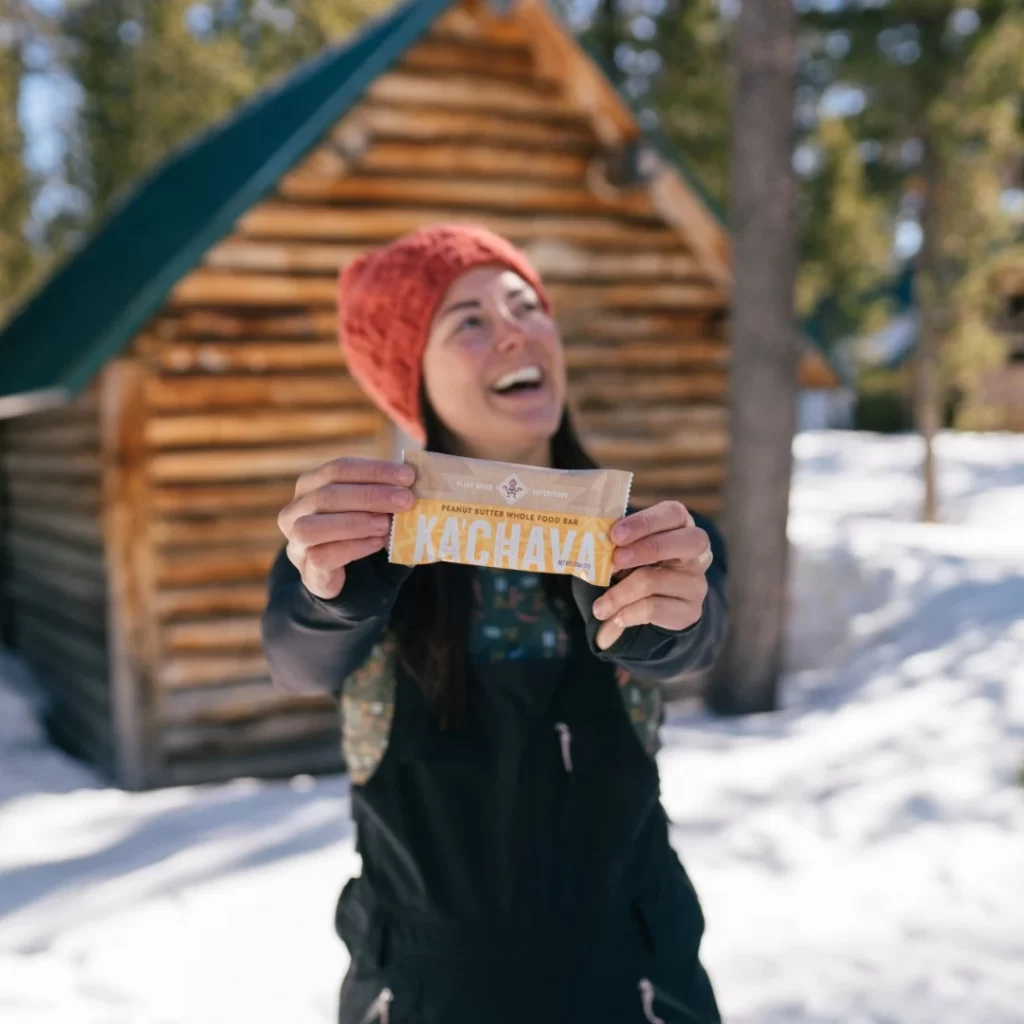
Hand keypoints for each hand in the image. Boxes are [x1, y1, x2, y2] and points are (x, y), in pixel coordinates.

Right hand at [277, 457, 414, 598]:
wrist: (346, 575)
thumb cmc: (359, 528)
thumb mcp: (370, 506)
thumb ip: (386, 493)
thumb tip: (417, 482)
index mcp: (311, 484)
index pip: (338, 468)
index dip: (374, 470)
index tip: (408, 476)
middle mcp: (296, 509)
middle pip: (327, 495)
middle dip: (371, 496)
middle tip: (406, 500)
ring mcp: (296, 540)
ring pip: (313, 527)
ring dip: (355, 523)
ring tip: (387, 524)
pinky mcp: (306, 568)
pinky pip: (322, 556)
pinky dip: (353, 548)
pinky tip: (376, 543)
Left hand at [591, 501, 712, 650]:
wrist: (656, 605)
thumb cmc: (638, 564)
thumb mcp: (629, 548)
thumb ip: (618, 543)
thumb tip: (591, 545)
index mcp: (681, 526)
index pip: (674, 514)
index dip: (645, 522)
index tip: (615, 535)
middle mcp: (696, 552)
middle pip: (686, 542)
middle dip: (645, 549)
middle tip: (614, 561)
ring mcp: (696, 582)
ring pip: (655, 580)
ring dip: (619, 594)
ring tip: (599, 607)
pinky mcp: (690, 609)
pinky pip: (654, 608)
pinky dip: (627, 613)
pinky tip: (615, 617)